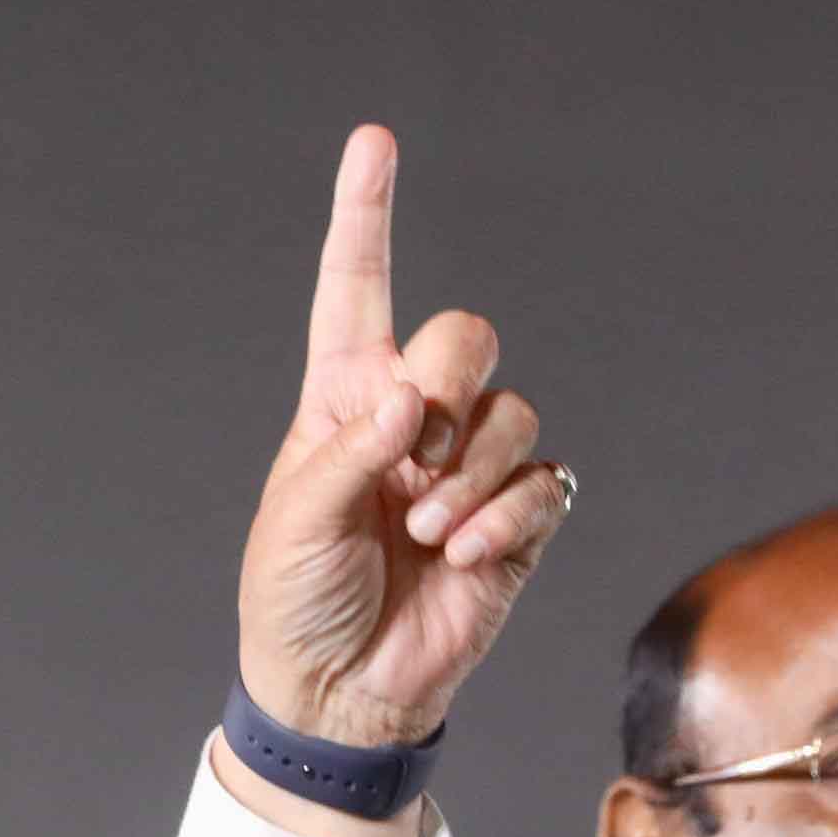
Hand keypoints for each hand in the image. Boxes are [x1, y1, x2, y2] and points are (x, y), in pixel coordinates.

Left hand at [230, 124, 573, 747]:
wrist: (338, 694)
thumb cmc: (294, 601)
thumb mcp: (295, 522)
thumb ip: (351, 451)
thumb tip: (409, 398)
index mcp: (342, 400)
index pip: (358, 290)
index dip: (367, 216)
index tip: (374, 142)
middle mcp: (411, 420)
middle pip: (465, 336)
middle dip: (446, 381)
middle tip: (411, 451)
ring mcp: (468, 468)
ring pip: (509, 411)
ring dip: (470, 473)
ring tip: (426, 533)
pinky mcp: (518, 520)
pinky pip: (544, 481)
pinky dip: (507, 518)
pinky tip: (464, 558)